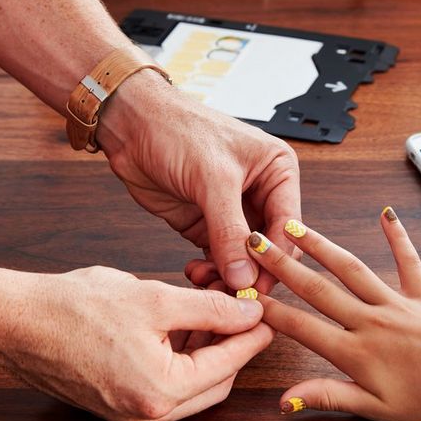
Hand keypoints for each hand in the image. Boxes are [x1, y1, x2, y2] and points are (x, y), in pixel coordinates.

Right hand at [0, 265, 271, 420]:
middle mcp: (147, 416)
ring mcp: (131, 414)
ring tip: (210, 300)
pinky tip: (185, 317)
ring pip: (193, 380)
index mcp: (159, 393)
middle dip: (232, 339)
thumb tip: (250, 311)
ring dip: (208, 343)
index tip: (268, 310)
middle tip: (239, 302)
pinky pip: (167, 381)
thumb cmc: (76, 308)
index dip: (253, 333)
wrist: (16, 321)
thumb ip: (211, 308)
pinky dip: (183, 352)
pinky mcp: (119, 403)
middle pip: (214, 379)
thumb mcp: (157, 299)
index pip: (227, 364)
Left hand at [97, 71, 300, 291]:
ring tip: (209, 286)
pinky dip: (211, 271)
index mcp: (277, 171)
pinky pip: (218, 258)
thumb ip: (230, 231)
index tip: (258, 286)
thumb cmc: (178, 130)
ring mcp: (233, 211)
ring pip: (244, 259)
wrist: (131, 125)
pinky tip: (197, 274)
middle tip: (235, 295)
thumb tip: (245, 278)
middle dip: (253, 272)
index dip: (276, 258)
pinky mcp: (205, 224)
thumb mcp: (211, 178)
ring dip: (230, 276)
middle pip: (269, 247)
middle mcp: (260, 192)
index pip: (289, 226)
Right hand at [240, 211, 420, 420]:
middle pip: (319, 289)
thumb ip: (330, 397)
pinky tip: (385, 213)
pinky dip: (397, 236)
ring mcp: (396, 302)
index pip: (303, 328)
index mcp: (358, 352)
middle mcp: (371, 320)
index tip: (246, 296)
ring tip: (295, 226)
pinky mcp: (420, 293)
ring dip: (321, 245)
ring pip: (352, 269)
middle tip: (256, 243)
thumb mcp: (377, 409)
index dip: (272, 312)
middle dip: (283, 265)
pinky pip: (406, 260)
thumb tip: (285, 400)